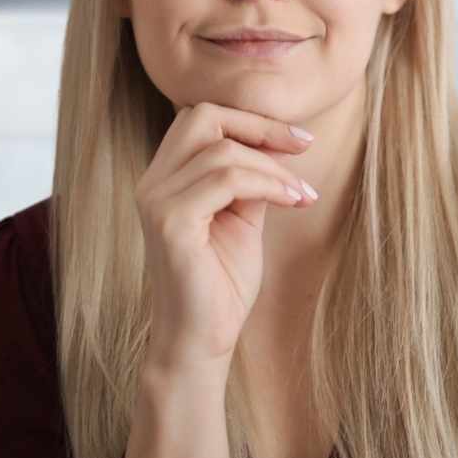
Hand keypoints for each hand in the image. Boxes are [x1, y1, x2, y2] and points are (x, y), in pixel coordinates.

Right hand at [134, 101, 316, 371]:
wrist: (201, 342)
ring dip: (274, 168)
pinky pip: (226, 180)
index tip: (300, 140)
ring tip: (302, 194)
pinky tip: (292, 202)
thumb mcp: (243, 217)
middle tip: (303, 147)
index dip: (252, 120)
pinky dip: (267, 184)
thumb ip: (251, 178)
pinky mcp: (171, 222)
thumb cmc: (221, 283)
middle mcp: (153, 182)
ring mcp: (157, 201)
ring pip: (223, 151)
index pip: (202, 118)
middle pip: (203, 116)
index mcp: (165, 177)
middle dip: (259, 126)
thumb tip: (280, 143)